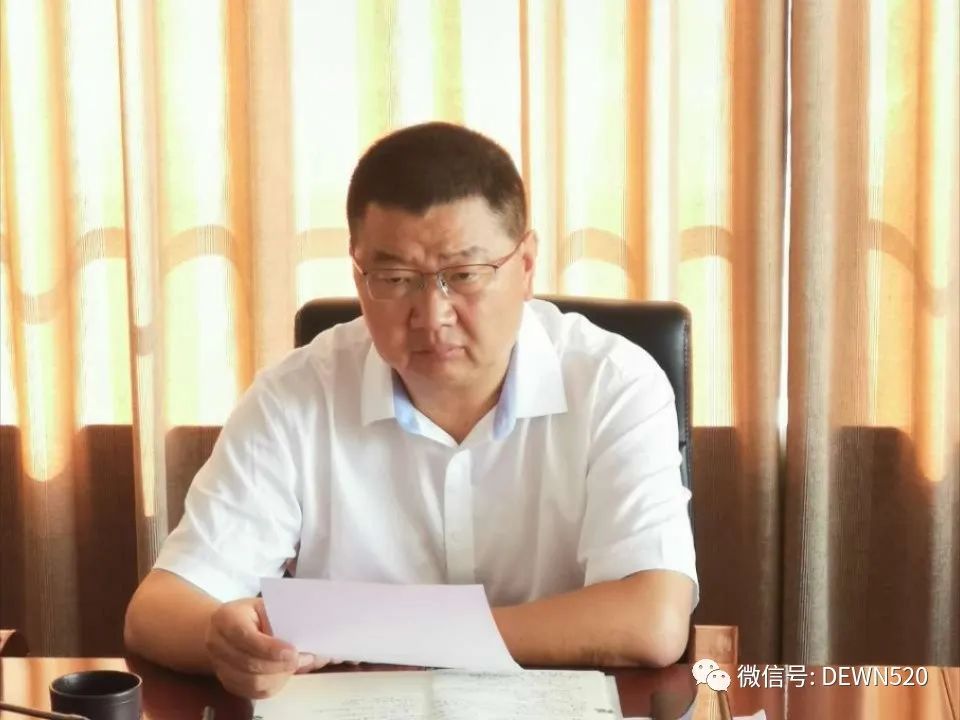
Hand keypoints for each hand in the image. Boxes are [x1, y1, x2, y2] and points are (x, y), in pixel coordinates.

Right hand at [204, 597, 328, 698]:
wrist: (224, 628)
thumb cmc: (250, 614)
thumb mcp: (265, 607)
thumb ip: (285, 623)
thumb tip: (312, 648)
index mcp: (226, 618)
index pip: (246, 637)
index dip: (270, 648)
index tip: (293, 651)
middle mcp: (216, 643)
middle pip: (249, 663)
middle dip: (279, 665)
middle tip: (301, 659)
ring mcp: (219, 666)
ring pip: (251, 682)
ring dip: (278, 677)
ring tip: (295, 666)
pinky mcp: (227, 682)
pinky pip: (252, 692)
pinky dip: (272, 686)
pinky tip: (283, 674)